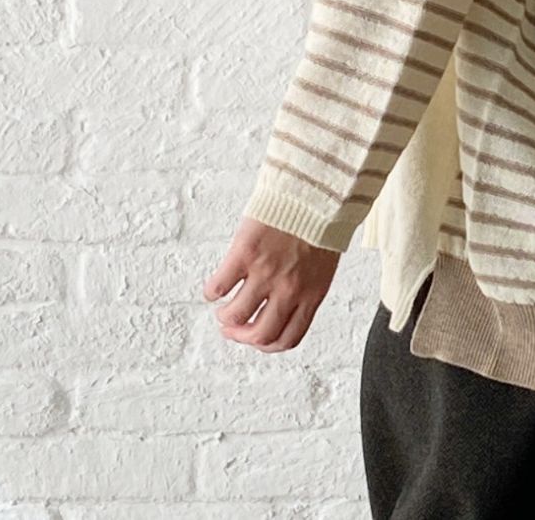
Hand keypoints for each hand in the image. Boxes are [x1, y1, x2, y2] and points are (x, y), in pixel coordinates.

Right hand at [202, 217, 340, 351]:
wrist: (315, 190)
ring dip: (224, 315)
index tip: (253, 337)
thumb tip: (283, 304)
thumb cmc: (321, 222)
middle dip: (240, 336)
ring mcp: (266, 273)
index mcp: (313, 293)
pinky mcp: (245, 254)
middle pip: (260, 334)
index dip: (266, 344)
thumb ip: (305, 287)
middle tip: (230, 328)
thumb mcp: (322, 264)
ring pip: (235, 315)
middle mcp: (290, 289)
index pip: (288, 338)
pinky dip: (211, 291)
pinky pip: (219, 286)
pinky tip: (214, 286)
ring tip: (222, 305)